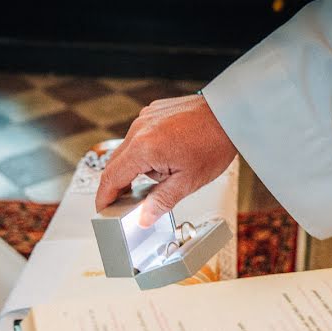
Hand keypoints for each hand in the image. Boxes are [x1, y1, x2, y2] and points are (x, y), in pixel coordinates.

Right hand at [96, 95, 236, 226]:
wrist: (229, 114)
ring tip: (168, 172)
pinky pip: (140, 137)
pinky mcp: (152, 112)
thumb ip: (161, 202)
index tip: (103, 209)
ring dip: (138, 167)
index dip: (104, 197)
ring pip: (129, 151)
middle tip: (132, 201)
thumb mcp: (188, 182)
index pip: (111, 178)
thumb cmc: (214, 143)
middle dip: (121, 185)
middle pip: (115, 164)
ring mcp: (144, 118)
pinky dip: (147, 151)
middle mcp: (139, 129)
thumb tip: (144, 218)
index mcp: (144, 148)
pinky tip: (169, 156)